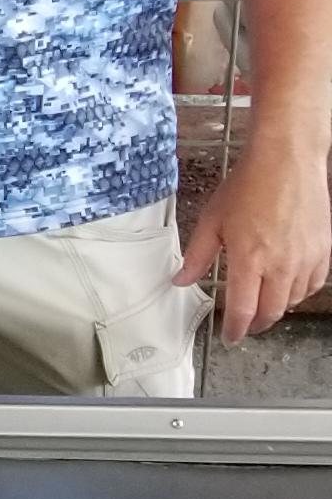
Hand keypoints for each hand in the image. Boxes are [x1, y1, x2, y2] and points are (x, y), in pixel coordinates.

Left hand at [178, 135, 331, 341]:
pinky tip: (288, 287)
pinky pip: (314, 283)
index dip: (235, 329)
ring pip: (294, 300)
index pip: (243, 310)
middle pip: (271, 311)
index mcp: (250, 260)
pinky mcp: (324, 249)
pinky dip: (300, 292)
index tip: (229, 337)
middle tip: (245, 325)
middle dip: (256, 323)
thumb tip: (180, 280)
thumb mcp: (212, 221)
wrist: (287, 160)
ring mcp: (306, 258)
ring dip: (277, 308)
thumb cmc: (248, 186)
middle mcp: (281, 264)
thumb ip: (198, 256)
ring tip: (264, 305)